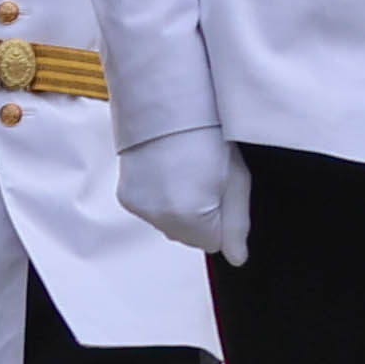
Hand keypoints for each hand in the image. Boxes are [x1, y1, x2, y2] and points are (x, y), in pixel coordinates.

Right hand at [119, 130, 246, 261]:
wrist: (166, 105)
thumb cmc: (205, 134)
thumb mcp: (236, 178)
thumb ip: (237, 224)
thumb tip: (238, 258)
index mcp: (190, 217)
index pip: (212, 244)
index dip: (221, 219)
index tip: (220, 190)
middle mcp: (160, 218)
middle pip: (189, 237)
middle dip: (200, 215)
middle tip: (203, 176)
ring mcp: (140, 208)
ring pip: (169, 224)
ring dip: (178, 207)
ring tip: (184, 171)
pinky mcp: (126, 197)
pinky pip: (151, 210)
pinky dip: (160, 198)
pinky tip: (167, 171)